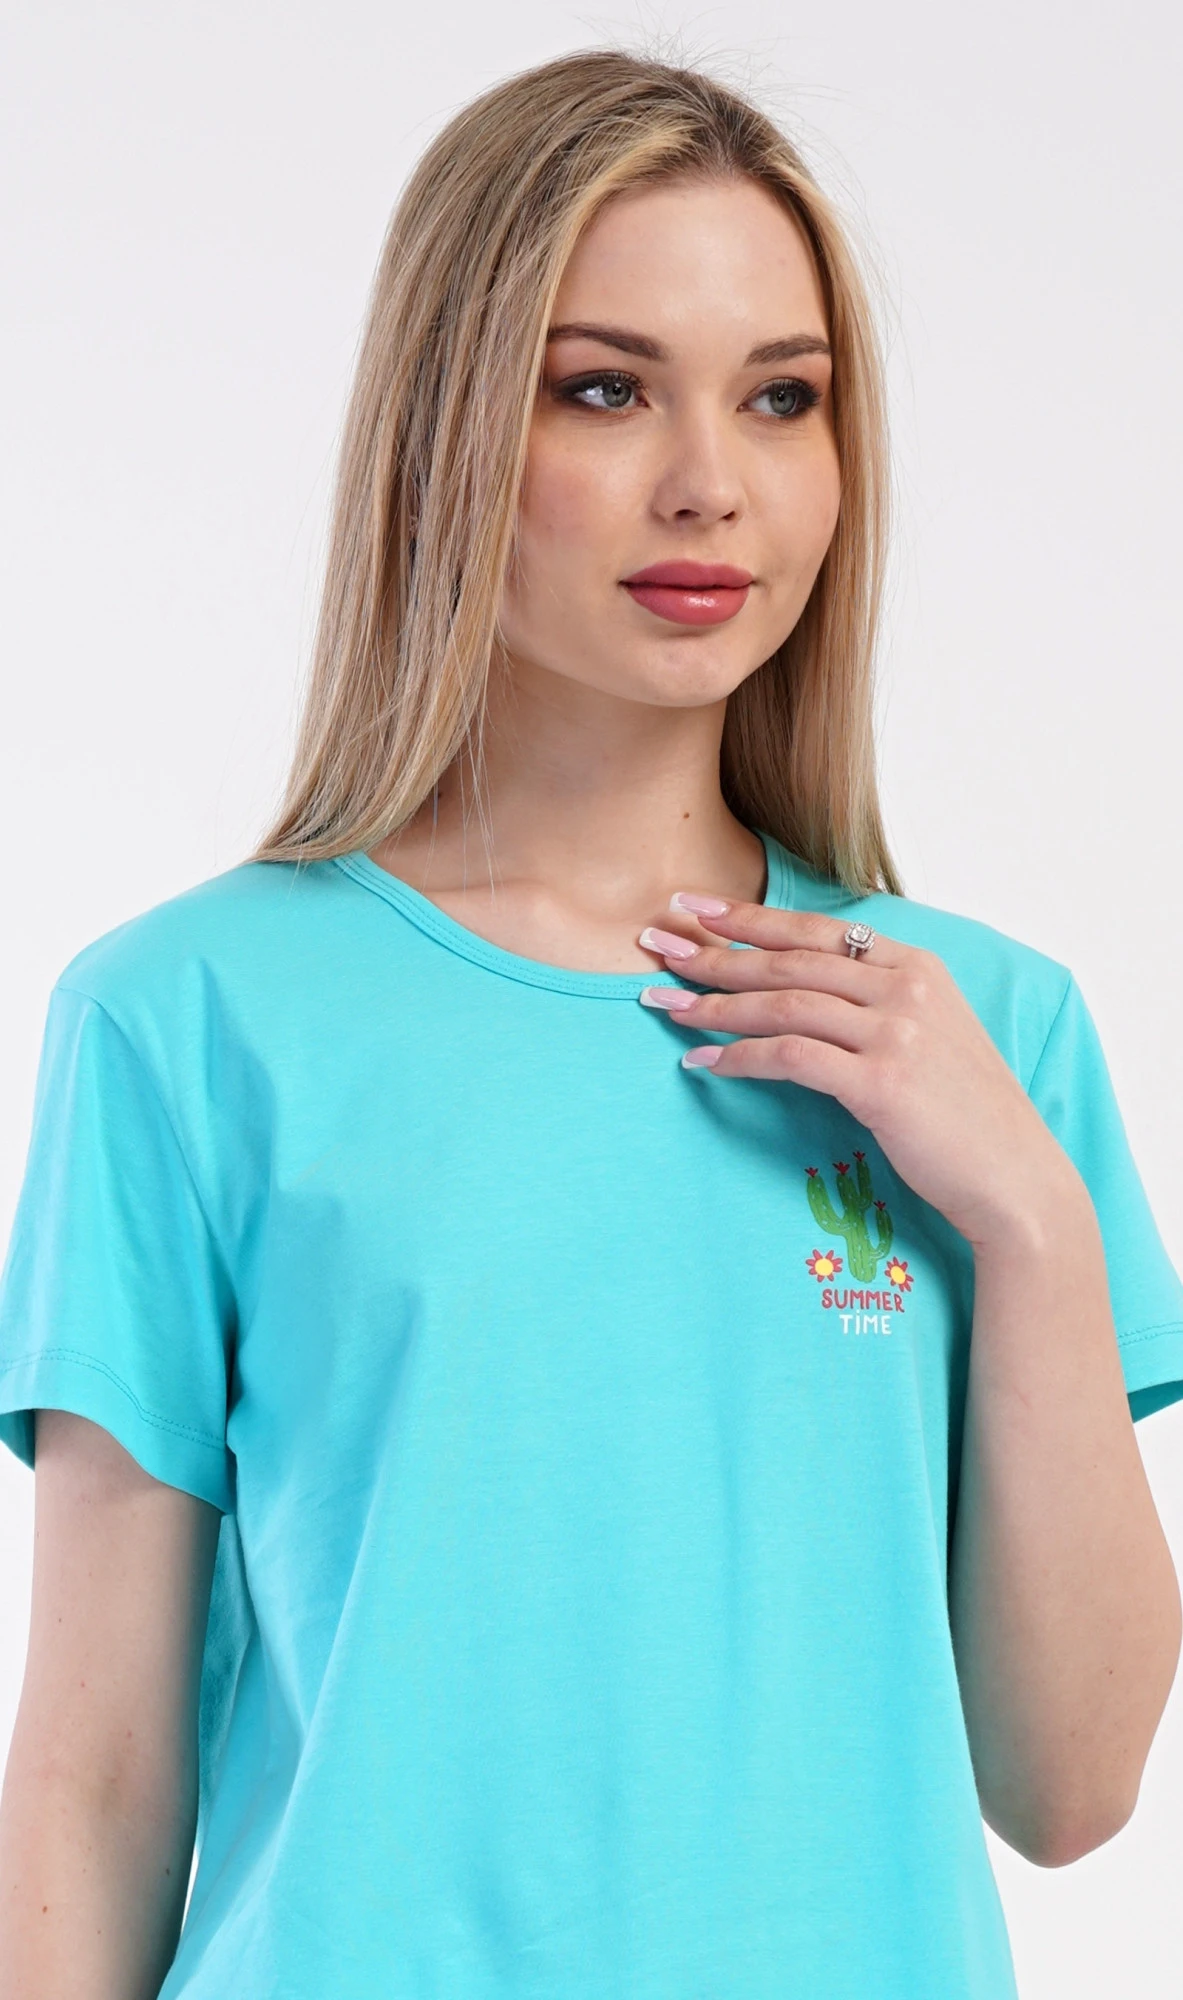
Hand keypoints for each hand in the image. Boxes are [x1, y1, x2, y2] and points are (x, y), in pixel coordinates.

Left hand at [638, 898, 1081, 1251]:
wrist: (1016, 1179)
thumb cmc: (967, 1117)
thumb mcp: (933, 1037)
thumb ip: (881, 1003)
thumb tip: (807, 991)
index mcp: (919, 967)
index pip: (819, 929)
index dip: (751, 916)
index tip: (695, 905)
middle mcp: (907, 989)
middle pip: (790, 960)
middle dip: (714, 951)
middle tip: (655, 944)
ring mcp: (896, 1033)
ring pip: (783, 1004)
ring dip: (714, 1005)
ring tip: (664, 1004)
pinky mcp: (881, 1082)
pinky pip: (790, 1057)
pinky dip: (739, 1058)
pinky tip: (702, 1062)